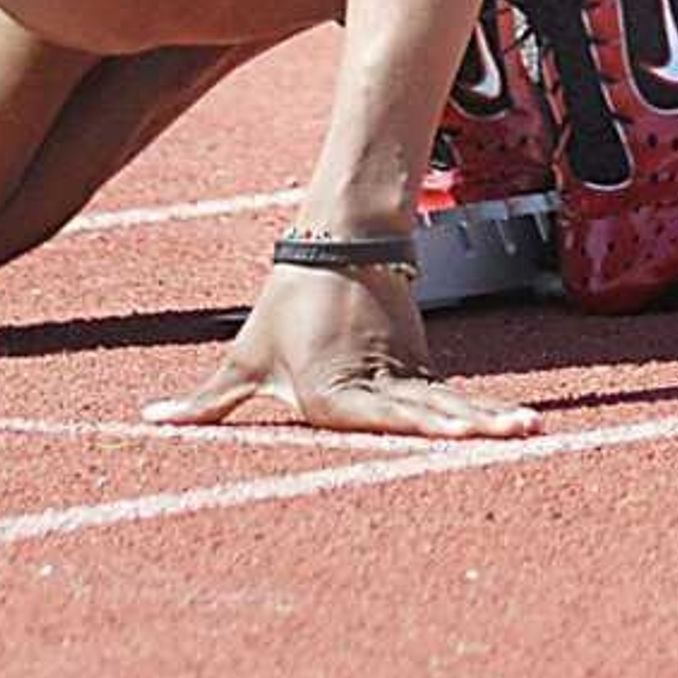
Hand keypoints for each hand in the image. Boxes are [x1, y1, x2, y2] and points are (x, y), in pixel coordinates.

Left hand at [142, 262, 538, 440]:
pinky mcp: (419, 365)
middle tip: (508, 435)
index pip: (381, 417)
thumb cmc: (285, 305)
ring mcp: (404, 373)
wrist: (339, 242)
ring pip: (450, 402)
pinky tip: (515, 424)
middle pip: (428, 412)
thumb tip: (149, 420)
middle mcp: (376, 385)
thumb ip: (204, 401)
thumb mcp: (243, 359)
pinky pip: (452, 395)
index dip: (423, 427)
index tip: (456, 434)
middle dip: (470, 426)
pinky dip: (482, 409)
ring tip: (527, 430)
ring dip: (488, 416)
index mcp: (334, 393)